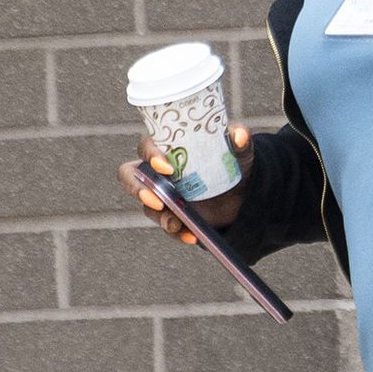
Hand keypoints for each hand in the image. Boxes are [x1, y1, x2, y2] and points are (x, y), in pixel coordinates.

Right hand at [115, 126, 254, 246]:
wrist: (243, 191)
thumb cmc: (232, 161)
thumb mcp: (239, 150)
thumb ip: (239, 138)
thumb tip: (240, 135)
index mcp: (168, 147)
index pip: (146, 146)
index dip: (150, 155)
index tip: (167, 167)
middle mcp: (157, 170)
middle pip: (129, 175)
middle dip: (137, 188)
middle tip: (157, 199)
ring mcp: (161, 194)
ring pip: (146, 205)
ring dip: (159, 217)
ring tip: (176, 225)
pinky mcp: (170, 214)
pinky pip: (165, 225)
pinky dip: (177, 232)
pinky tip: (191, 236)